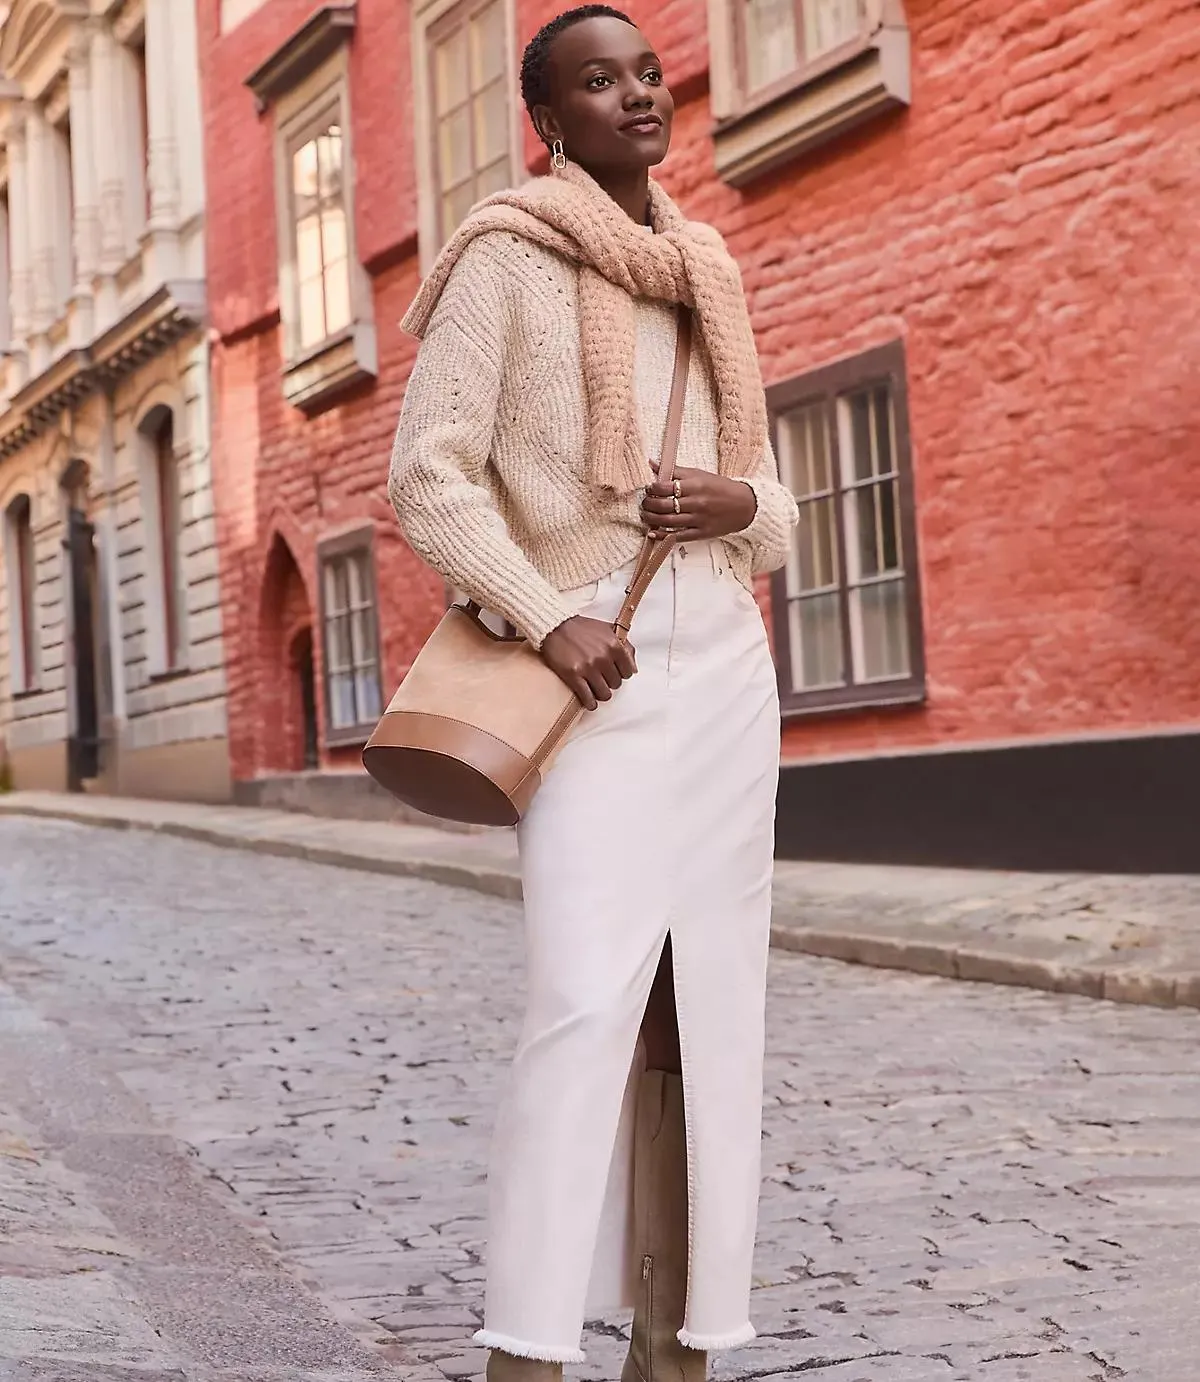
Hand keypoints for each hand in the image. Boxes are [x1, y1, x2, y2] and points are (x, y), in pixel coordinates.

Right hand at [541, 616, 636, 710]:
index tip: (613, 672)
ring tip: (595, 689)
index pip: (628, 672)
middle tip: (601, 678)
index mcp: (614, 645)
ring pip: (604, 694)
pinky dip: (590, 703)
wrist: (555, 626)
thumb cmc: (581, 628)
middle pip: (616, 684)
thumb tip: (633, 669)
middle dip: (609, 682)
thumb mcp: (608, 630)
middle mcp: (603, 657)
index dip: (620, 674)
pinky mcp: (573, 676)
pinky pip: (588, 698)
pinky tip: (588, 701)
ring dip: (600, 694)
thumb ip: (625, 647)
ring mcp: (588, 667)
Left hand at [640, 464, 756, 542]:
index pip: (665, 487)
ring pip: (668, 521)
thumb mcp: (700, 474)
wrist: (745, 505)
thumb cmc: (721, 488)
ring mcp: (698, 519)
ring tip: (645, 515)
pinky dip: (663, 536)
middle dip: (648, 504)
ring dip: (651, 519)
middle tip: (644, 502)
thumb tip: (652, 463)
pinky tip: (653, 533)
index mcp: (695, 485)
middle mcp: (696, 503)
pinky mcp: (701, 533)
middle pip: (664, 505)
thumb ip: (675, 471)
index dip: (652, 488)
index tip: (649, 488)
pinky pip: (678, 536)